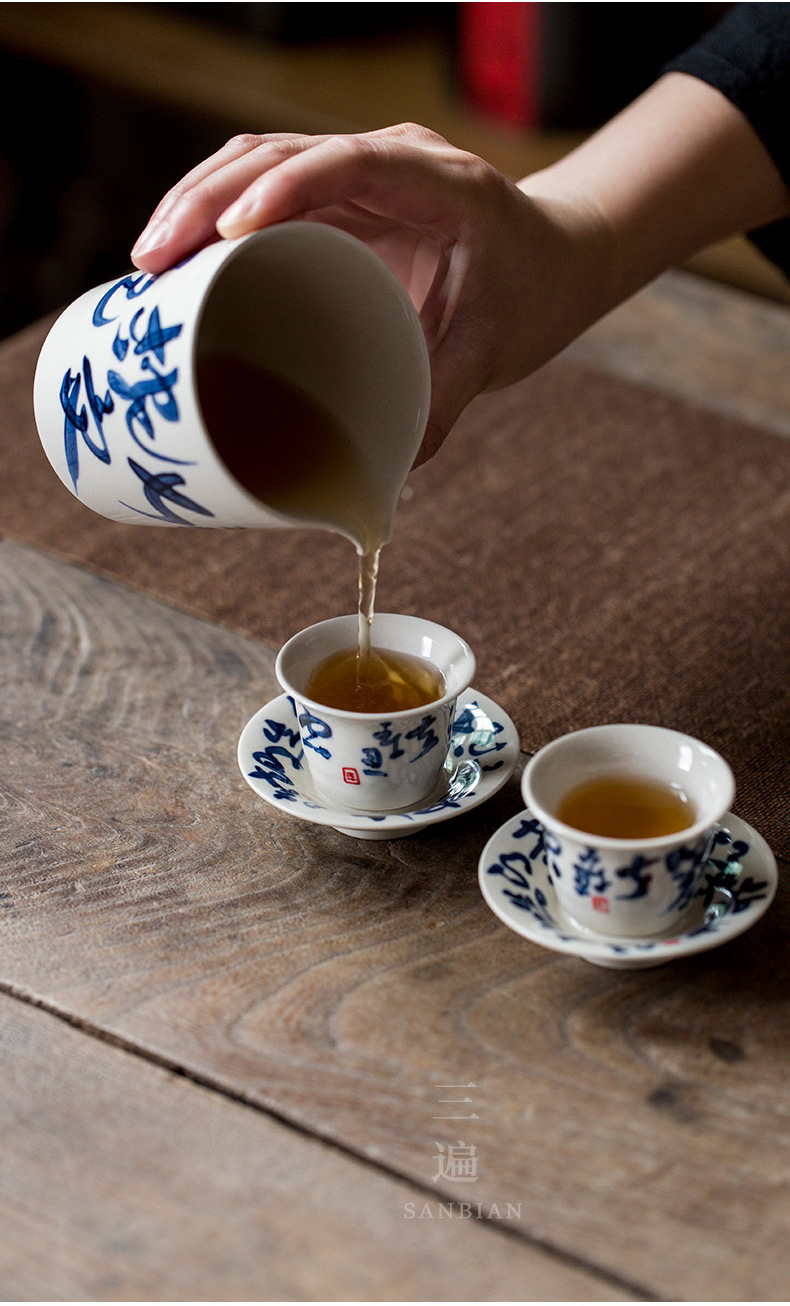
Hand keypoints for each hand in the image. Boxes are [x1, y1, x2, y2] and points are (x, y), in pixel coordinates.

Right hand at [131, 124, 611, 462]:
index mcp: (441, 184)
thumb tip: (380, 487)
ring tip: (149, 265)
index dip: (286, 187)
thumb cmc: (530, 295)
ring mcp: (360, 175)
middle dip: (207, 198)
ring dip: (196, 201)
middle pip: (282, 152)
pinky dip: (215, 214)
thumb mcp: (492, 353)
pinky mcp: (339, 199)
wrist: (555, 262)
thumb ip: (444, 409)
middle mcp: (393, 162)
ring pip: (260, 160)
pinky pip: (265, 188)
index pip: (351, 161)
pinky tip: (178, 257)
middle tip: (153, 261)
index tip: (229, 230)